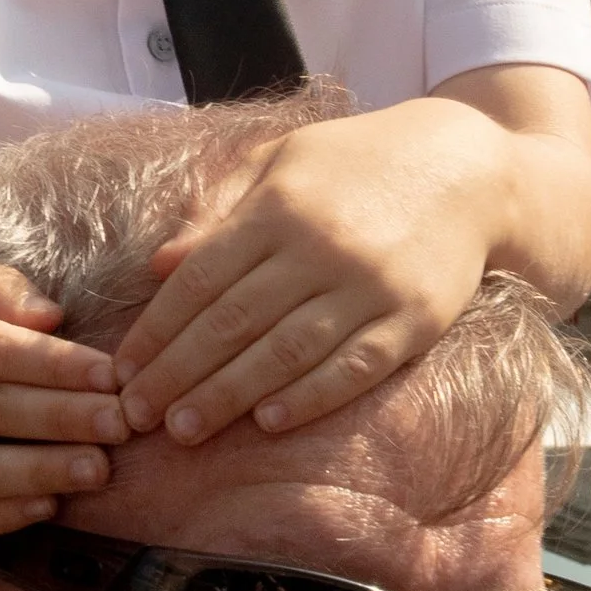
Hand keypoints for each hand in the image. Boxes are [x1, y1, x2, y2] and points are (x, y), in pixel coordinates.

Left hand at [111, 99, 513, 445]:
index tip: (124, 368)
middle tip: (136, 414)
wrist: (466, 169)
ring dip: (229, 396)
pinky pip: (353, 367)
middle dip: (179, 373)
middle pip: (234, 322)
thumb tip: (159, 265)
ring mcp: (370, 286)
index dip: (158, 328)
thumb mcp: (282, 161)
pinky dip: (309, 398)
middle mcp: (321, 247)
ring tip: (185, 429)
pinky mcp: (414, 321)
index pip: (201, 278)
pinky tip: (269, 421)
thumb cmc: (358, 163)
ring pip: (286, 353)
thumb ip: (219, 210)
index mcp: (280, 205)